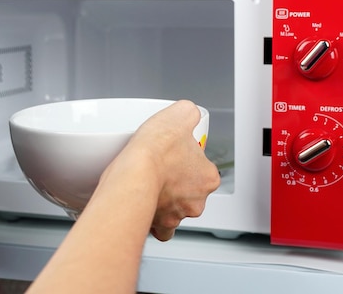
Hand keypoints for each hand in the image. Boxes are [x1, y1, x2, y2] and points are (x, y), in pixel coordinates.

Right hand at [115, 100, 219, 240]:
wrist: (134, 173)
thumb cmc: (156, 150)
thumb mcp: (181, 114)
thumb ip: (190, 113)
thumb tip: (189, 112)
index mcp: (208, 177)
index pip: (205, 169)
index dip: (189, 160)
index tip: (176, 153)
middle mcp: (196, 201)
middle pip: (191, 191)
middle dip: (179, 183)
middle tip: (162, 169)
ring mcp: (177, 215)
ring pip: (176, 210)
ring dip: (167, 201)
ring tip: (151, 186)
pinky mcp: (157, 226)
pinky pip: (160, 229)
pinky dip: (153, 220)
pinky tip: (145, 206)